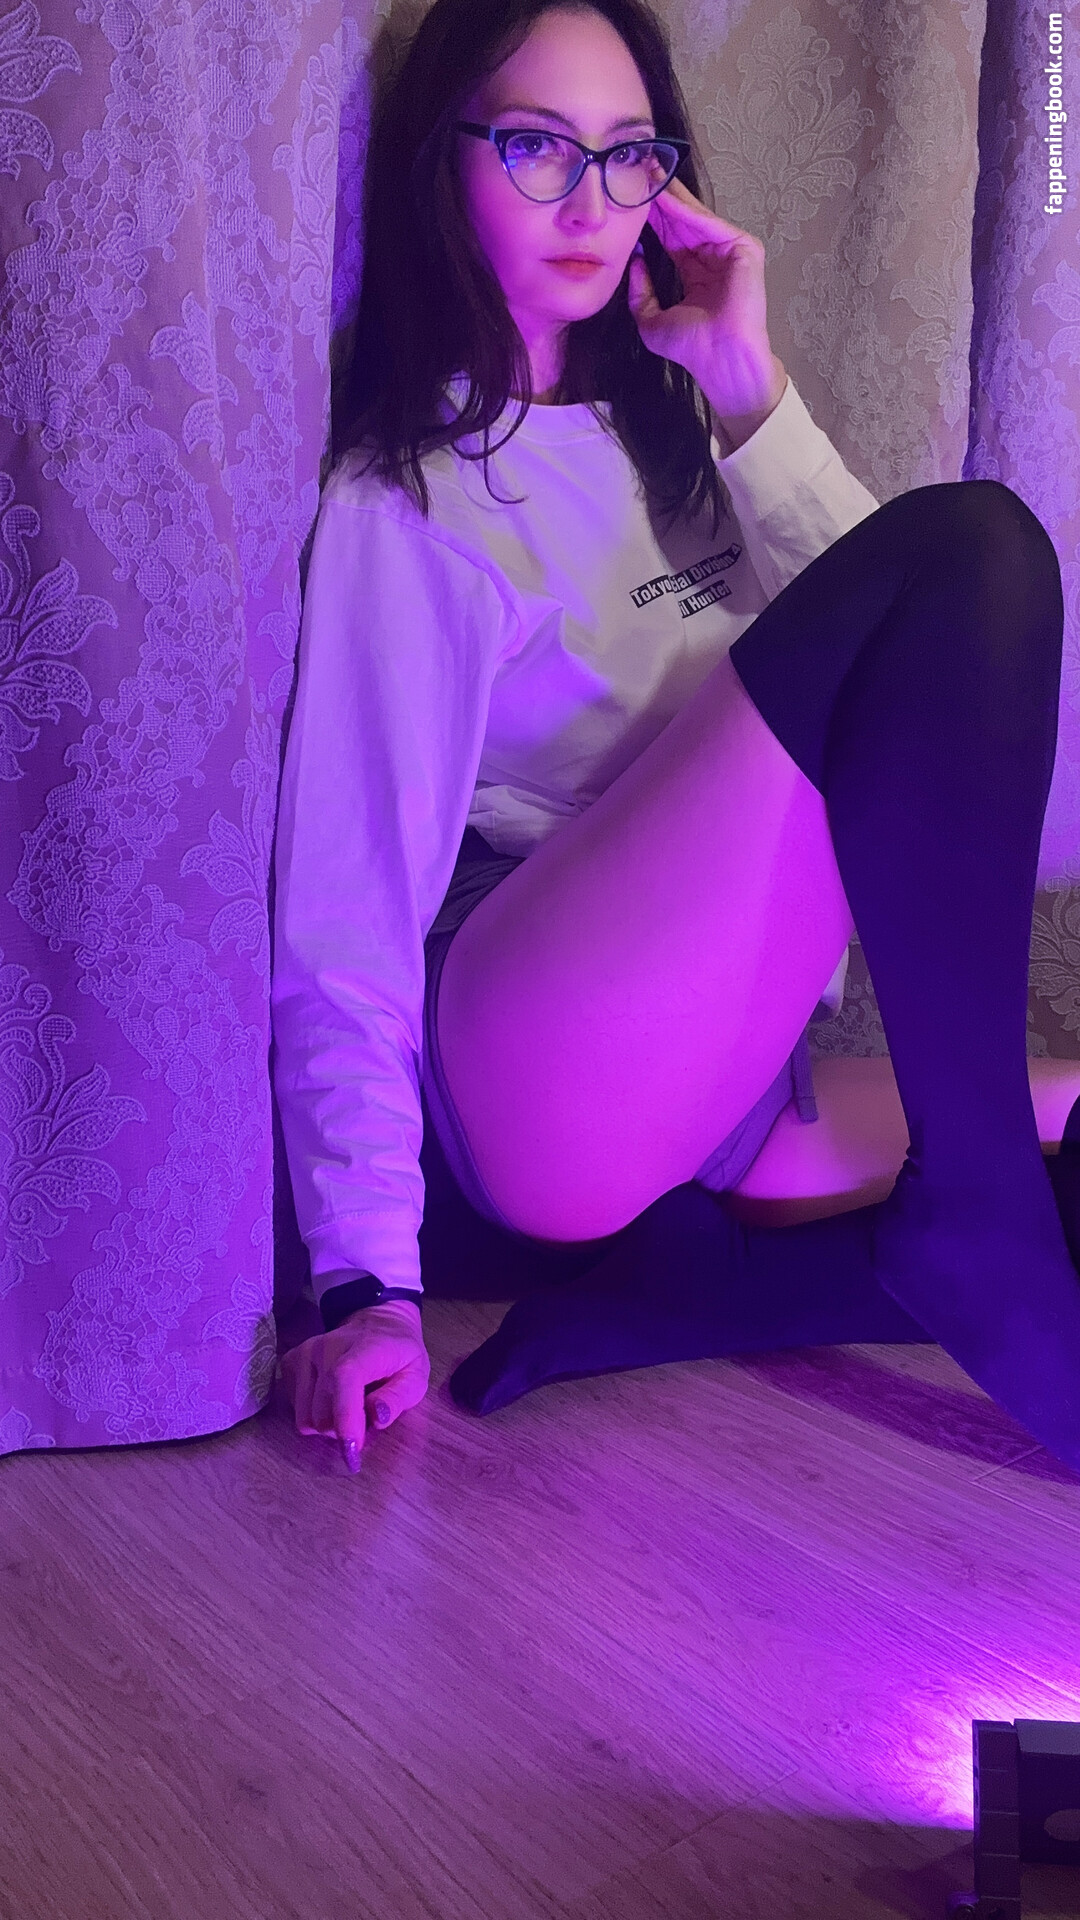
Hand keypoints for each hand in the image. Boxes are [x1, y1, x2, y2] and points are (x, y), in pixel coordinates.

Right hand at [279, 1298, 430, 1467]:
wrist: (378, 1321)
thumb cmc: (399, 1354)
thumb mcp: (415, 1376)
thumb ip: (399, 1397)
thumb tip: (377, 1418)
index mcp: (365, 1348)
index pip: (344, 1379)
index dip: (345, 1417)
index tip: (352, 1450)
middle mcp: (327, 1347)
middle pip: (322, 1412)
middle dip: (343, 1430)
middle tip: (363, 1419)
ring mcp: (305, 1353)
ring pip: (305, 1417)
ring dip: (327, 1423)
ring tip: (348, 1406)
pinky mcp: (291, 1361)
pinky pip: (294, 1408)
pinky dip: (312, 1412)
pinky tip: (330, 1397)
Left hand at [627, 176, 783, 421]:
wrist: (719, 360)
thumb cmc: (691, 348)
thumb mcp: (651, 319)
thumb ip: (639, 292)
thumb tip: (634, 261)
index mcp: (695, 274)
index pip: (670, 237)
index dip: (651, 217)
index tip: (628, 195)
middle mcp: (713, 259)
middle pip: (682, 220)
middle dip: (660, 196)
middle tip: (636, 167)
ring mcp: (730, 252)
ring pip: (694, 217)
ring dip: (669, 195)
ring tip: (645, 171)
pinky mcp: (744, 248)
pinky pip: (707, 223)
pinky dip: (684, 209)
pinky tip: (662, 195)